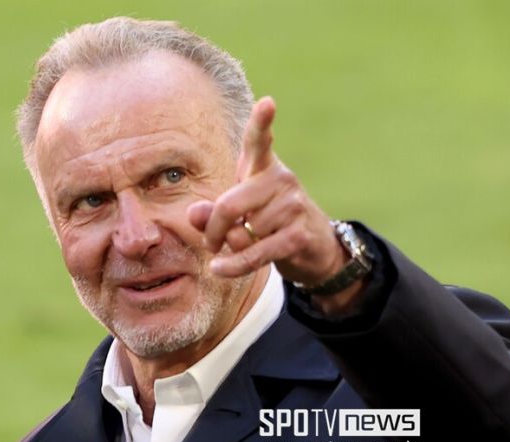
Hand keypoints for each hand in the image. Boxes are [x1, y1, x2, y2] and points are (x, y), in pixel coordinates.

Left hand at [187, 97, 347, 287]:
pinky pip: (256, 252)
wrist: (315, 247)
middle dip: (212, 228)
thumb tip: (194, 214)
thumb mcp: (238, 214)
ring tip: (245, 246)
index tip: (268, 103)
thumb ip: (211, 213)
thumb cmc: (268, 223)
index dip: (262, 123)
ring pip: (243, 232)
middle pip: (230, 204)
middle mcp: (282, 180)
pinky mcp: (298, 235)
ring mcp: (293, 206)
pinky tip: (220, 269)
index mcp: (264, 167)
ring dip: (233, 247)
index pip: (259, 141)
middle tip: (209, 242)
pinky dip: (234, 265)